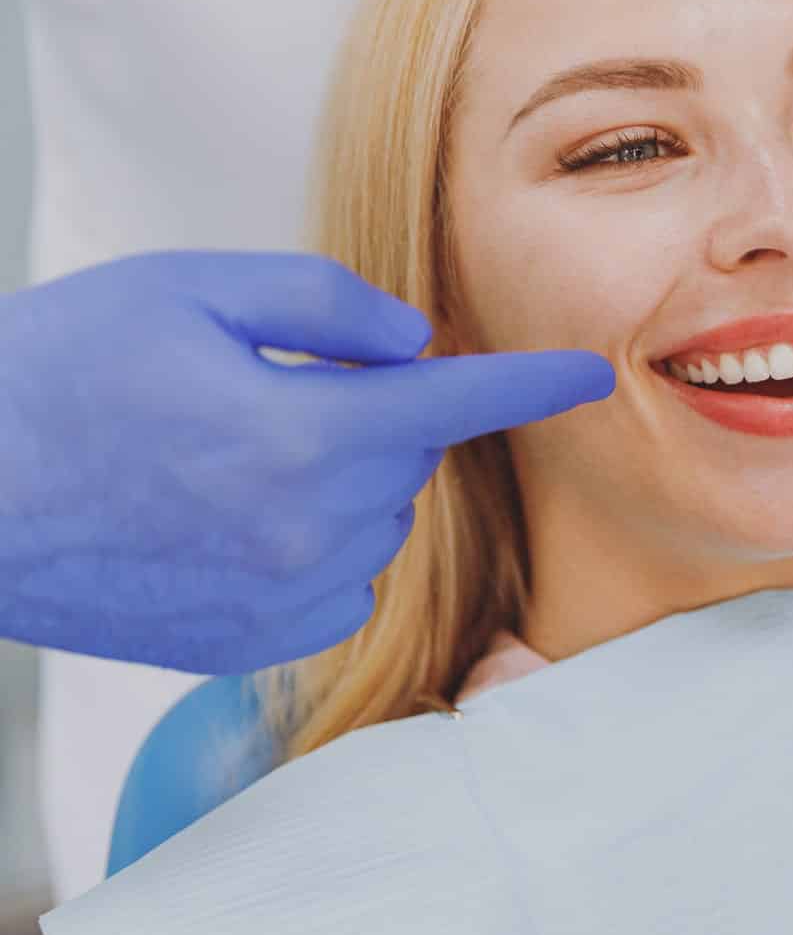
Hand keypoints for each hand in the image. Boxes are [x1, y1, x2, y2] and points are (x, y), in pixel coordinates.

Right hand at [0, 251, 613, 672]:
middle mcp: (313, 531)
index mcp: (307, 435)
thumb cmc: (60, 374)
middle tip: (267, 388)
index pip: (457, 401)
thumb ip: (328, 304)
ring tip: (222, 455)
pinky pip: (340, 581)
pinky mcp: (254, 642)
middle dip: (373, 410)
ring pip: (377, 517)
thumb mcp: (190, 292)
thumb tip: (419, 341)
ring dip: (340, 478)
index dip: (532, 383)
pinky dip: (316, 542)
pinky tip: (230, 517)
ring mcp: (285, 599)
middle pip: (409, 453)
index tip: (592, 374)